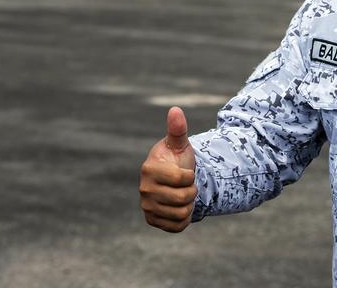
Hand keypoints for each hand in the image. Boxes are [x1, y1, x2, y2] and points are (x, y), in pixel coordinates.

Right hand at [139, 106, 197, 232]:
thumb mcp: (179, 144)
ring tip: (182, 195)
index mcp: (149, 169)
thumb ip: (178, 129)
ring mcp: (147, 207)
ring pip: (182, 213)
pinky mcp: (152, 221)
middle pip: (184, 198)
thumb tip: (175, 109)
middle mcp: (144, 190)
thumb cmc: (176, 159)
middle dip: (191, 191)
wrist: (173, 181)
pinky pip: (177, 226)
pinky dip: (184, 218)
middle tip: (186, 185)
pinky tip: (179, 207)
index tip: (185, 172)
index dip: (191, 175)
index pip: (183, 178)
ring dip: (188, 204)